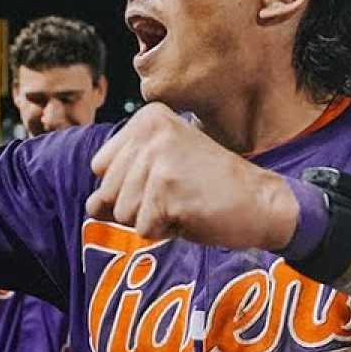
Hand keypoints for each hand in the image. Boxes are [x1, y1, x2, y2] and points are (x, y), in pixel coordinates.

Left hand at [85, 103, 296, 248]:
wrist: (260, 202)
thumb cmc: (209, 189)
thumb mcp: (160, 175)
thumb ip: (120, 185)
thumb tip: (90, 205)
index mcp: (146, 119)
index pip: (101, 168)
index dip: (132, 186)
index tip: (171, 178)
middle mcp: (149, 132)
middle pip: (108, 192)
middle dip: (140, 206)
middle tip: (180, 194)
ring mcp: (158, 159)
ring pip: (122, 214)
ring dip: (153, 220)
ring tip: (186, 202)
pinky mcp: (167, 190)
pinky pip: (144, 230)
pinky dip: (166, 232)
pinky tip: (192, 214)